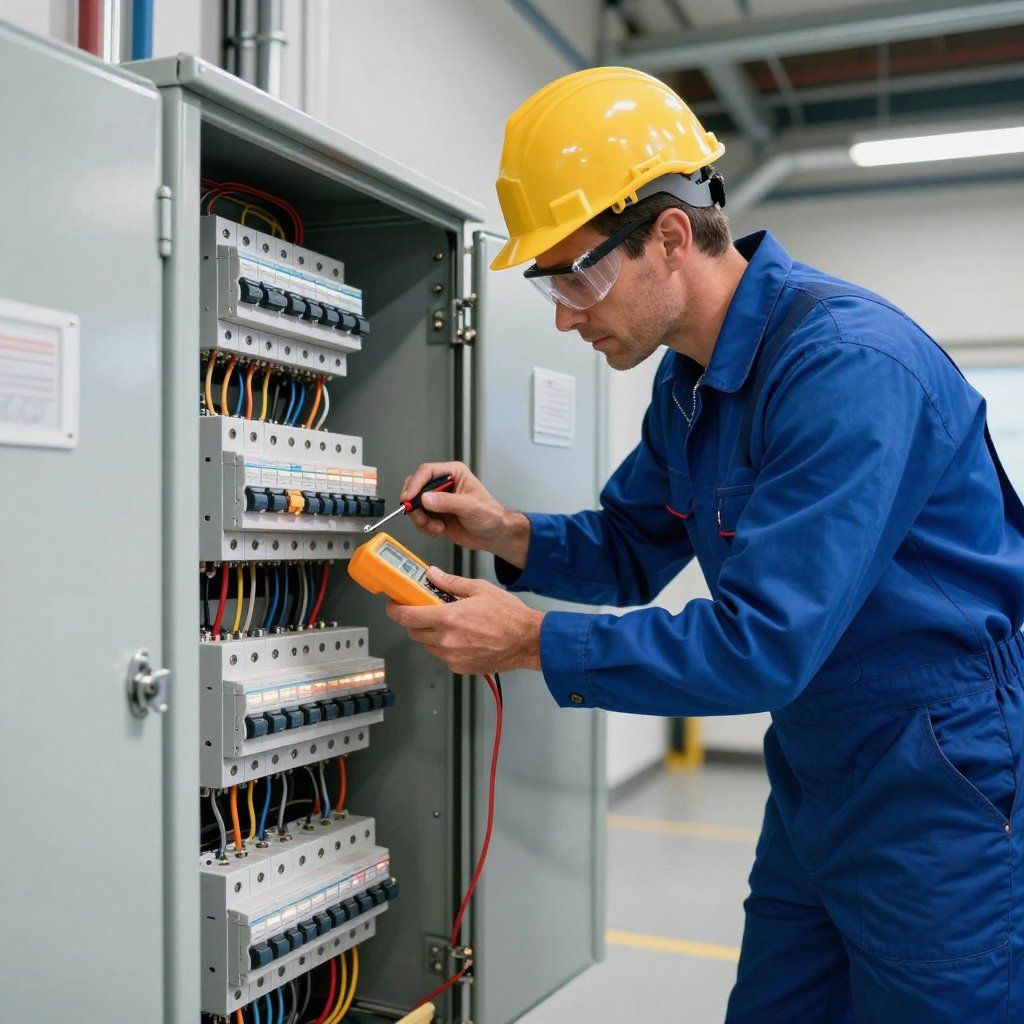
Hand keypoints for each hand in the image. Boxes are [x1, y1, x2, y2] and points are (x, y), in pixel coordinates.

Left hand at [385, 567, 543, 674]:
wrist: (527, 641)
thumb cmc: (509, 616)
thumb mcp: (479, 589)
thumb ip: (451, 583)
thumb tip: (433, 575)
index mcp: (448, 618)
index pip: (407, 616)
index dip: (395, 610)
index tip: (394, 605)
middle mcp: (446, 640)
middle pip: (413, 632)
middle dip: (415, 621)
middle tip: (426, 610)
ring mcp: (452, 656)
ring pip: (427, 645)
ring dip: (430, 634)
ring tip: (450, 623)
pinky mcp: (460, 667)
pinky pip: (442, 656)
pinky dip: (445, 646)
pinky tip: (462, 637)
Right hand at [401, 460, 530, 568]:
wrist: (495, 535)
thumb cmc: (491, 515)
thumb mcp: (470, 507)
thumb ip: (447, 502)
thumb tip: (426, 498)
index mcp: (453, 474)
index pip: (427, 472)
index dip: (415, 484)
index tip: (409, 497)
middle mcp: (443, 486)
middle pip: (415, 488)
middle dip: (415, 505)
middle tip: (420, 516)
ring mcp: (437, 501)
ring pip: (415, 506)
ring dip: (421, 519)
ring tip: (436, 526)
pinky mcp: (435, 516)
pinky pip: (420, 520)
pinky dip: (425, 528)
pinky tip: (439, 530)